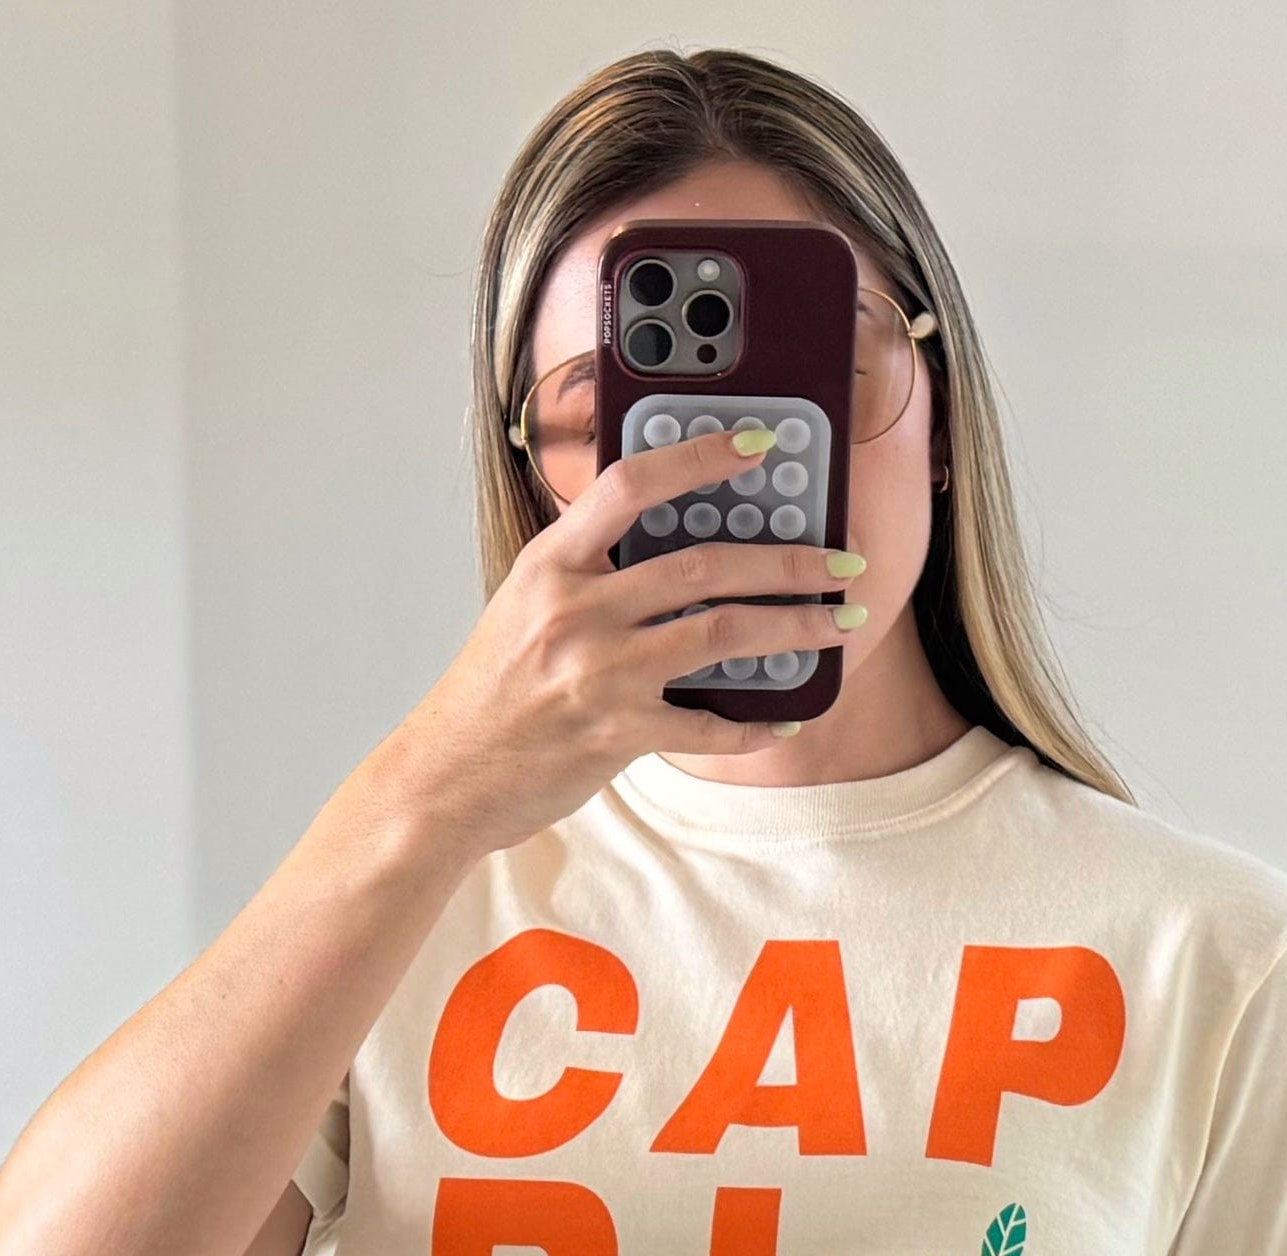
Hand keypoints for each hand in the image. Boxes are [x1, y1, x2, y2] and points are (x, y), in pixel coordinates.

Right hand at [380, 427, 855, 857]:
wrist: (447, 776)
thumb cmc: (489, 692)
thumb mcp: (525, 604)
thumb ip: (587, 571)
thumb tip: (663, 548)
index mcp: (553, 563)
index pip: (634, 484)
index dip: (702, 457)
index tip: (760, 448)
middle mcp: (578, 610)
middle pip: (704, 564)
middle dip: (788, 560)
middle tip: (839, 562)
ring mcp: (600, 673)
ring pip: (721, 634)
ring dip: (793, 628)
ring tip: (837, 624)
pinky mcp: (617, 735)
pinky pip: (707, 726)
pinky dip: (753, 726)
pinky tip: (785, 719)